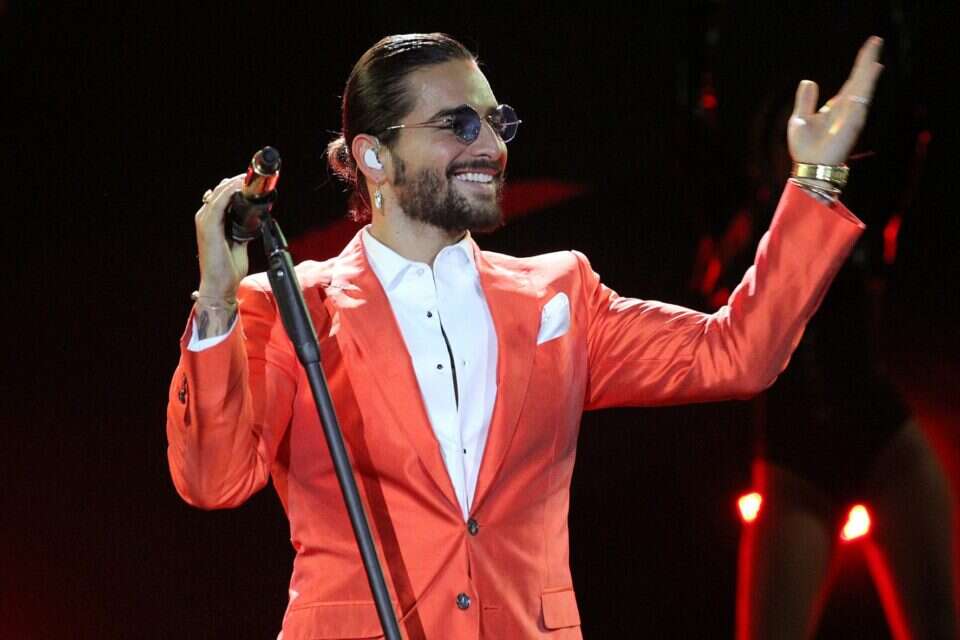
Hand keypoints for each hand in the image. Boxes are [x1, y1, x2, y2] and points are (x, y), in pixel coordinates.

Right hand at [194, 174, 248, 298]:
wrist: (221, 285)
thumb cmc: (228, 267)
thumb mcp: (238, 243)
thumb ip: (241, 229)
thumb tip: (253, 219)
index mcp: (211, 222)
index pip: (221, 197)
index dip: (233, 186)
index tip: (249, 179)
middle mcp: (205, 219)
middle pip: (219, 192)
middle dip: (234, 182)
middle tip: (250, 175)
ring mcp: (205, 223)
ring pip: (218, 195)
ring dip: (232, 184)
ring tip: (246, 177)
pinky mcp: (208, 228)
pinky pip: (218, 204)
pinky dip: (229, 193)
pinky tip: (239, 187)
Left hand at [788, 36, 883, 165]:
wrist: (809, 167)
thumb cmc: (805, 148)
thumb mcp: (800, 118)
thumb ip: (806, 100)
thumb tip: (809, 81)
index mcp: (836, 107)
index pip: (851, 82)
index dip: (860, 66)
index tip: (869, 49)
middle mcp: (847, 109)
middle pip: (860, 80)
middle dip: (867, 61)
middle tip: (876, 40)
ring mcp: (852, 115)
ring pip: (863, 87)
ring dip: (869, 70)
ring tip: (875, 54)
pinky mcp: (853, 123)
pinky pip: (861, 101)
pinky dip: (865, 86)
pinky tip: (872, 70)